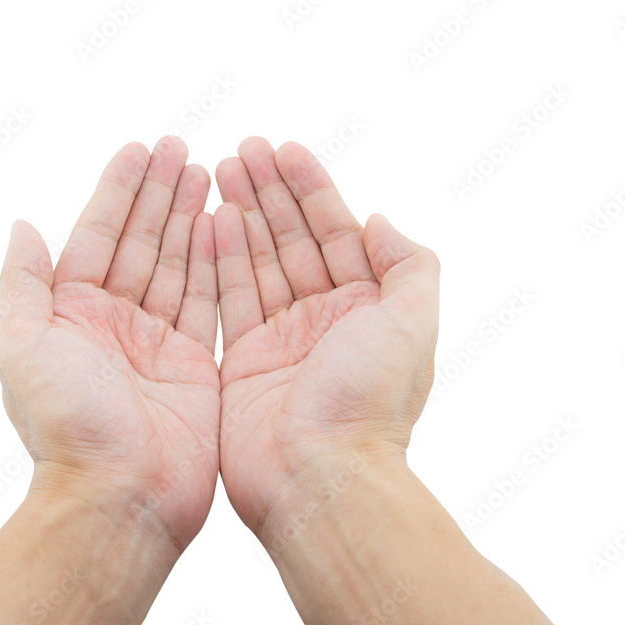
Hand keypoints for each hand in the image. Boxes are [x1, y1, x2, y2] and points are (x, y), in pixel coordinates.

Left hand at [0, 136, 219, 549]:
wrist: (118, 497)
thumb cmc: (66, 426)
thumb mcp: (23, 346)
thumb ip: (22, 283)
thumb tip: (22, 225)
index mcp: (70, 315)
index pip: (98, 236)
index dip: (119, 191)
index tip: (141, 150)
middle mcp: (114, 324)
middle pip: (140, 243)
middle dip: (159, 194)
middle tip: (181, 147)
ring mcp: (156, 344)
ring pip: (177, 266)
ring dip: (189, 219)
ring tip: (207, 172)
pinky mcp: (195, 366)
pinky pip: (207, 302)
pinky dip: (215, 263)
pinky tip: (224, 226)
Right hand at [213, 137, 440, 545]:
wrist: (318, 476)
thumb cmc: (368, 403)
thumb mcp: (412, 323)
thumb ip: (407, 265)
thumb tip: (379, 220)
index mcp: (367, 308)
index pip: (336, 231)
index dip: (312, 188)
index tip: (285, 149)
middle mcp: (325, 319)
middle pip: (293, 240)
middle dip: (270, 192)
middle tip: (244, 148)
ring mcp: (282, 339)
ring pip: (258, 262)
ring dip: (242, 215)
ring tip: (220, 171)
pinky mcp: (245, 360)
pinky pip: (230, 298)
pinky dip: (221, 259)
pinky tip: (211, 221)